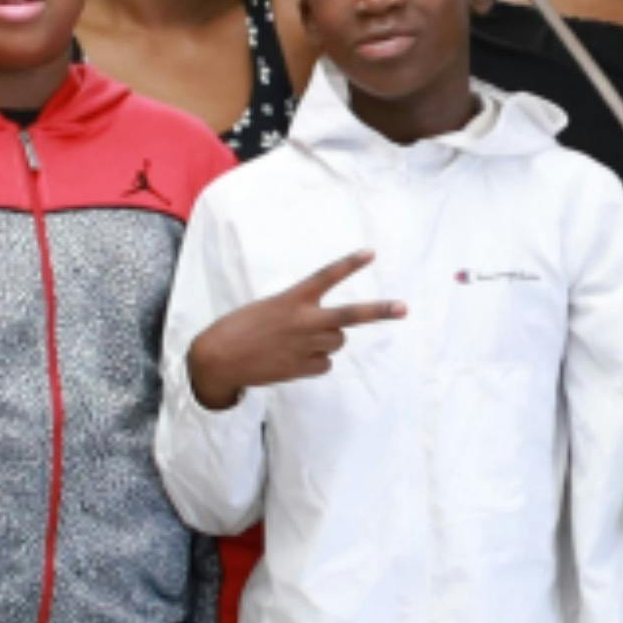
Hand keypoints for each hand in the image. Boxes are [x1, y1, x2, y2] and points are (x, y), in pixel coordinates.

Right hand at [185, 247, 407, 406]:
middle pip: (350, 316)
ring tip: (297, 342)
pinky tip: (291, 359)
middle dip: (379, 312)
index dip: (349, 264)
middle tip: (404, 308)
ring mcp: (305, 346)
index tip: (371, 253)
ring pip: (337, 342)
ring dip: (326, 341)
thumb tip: (332, 332)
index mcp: (291, 299)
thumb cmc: (243, 327)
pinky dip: (313, 362)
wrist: (219, 359)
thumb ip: (302, 312)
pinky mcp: (302, 369)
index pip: (325, 276)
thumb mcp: (271, 308)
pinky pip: (324, 364)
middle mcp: (303, 321)